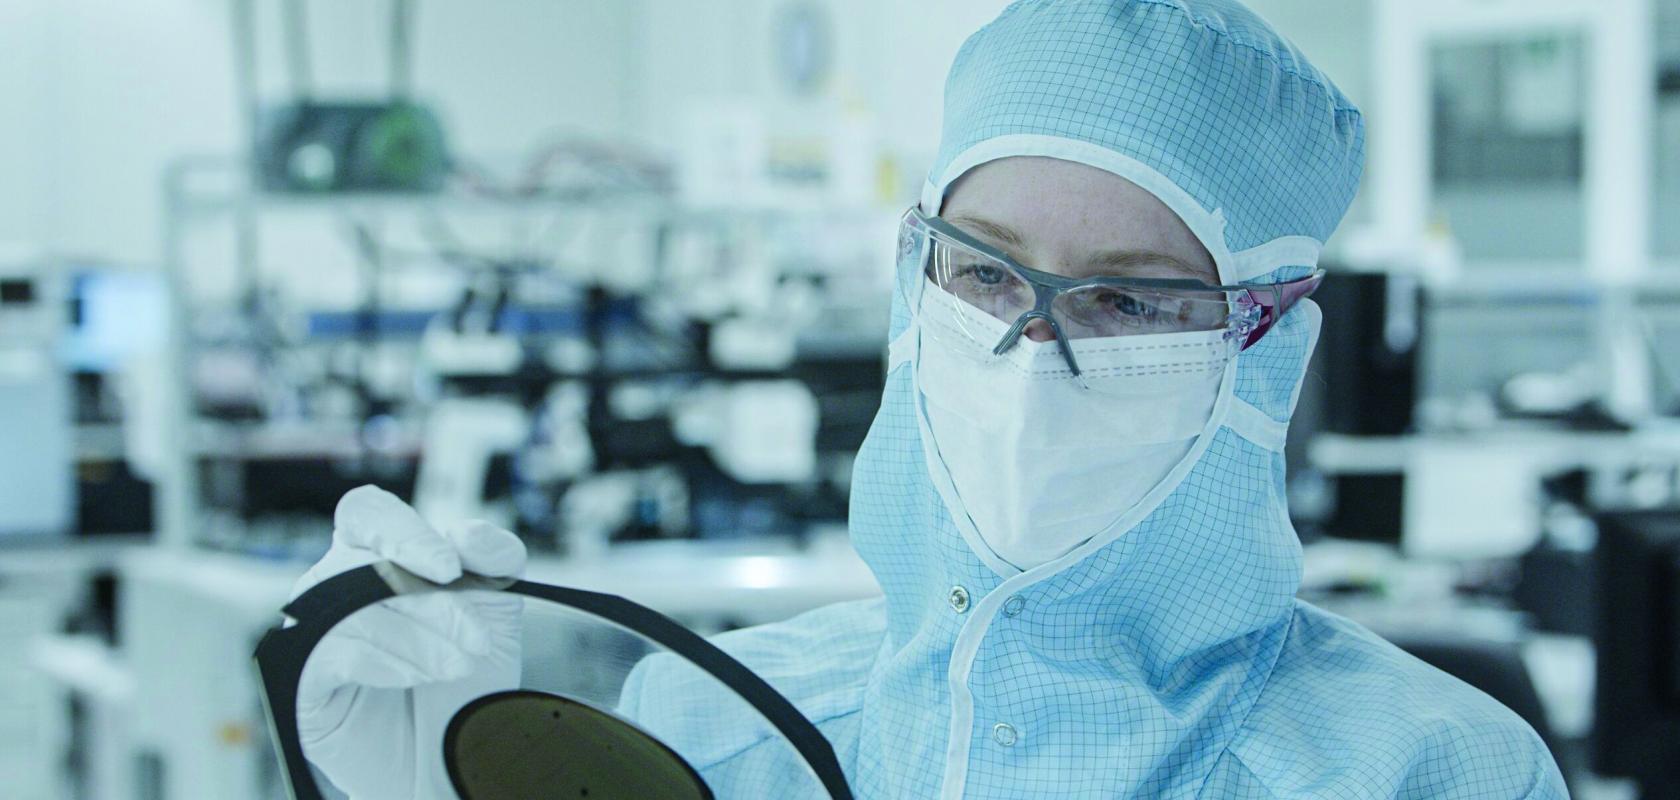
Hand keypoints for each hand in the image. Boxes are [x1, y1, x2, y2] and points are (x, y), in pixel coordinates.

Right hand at [288, 485, 525, 799]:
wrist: (452, 749)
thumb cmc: (467, 675)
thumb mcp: (497, 608)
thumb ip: (494, 556)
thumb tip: (467, 532)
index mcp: (379, 552)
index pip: (369, 513)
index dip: (406, 533)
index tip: (452, 569)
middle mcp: (338, 581)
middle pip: (367, 562)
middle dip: (433, 602)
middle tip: (477, 640)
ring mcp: (313, 625)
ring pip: (354, 606)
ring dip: (420, 638)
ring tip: (459, 667)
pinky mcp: (301, 674)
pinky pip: (332, 650)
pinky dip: (385, 662)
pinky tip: (417, 678)